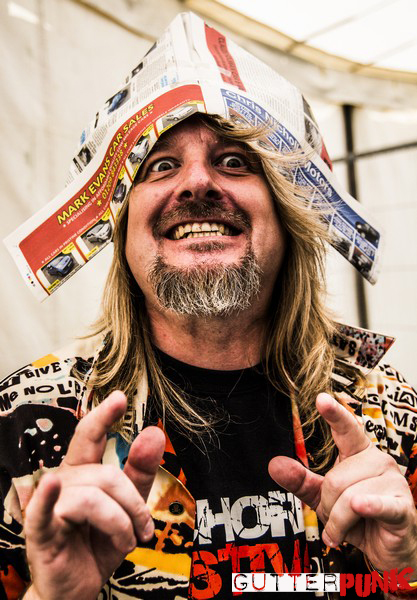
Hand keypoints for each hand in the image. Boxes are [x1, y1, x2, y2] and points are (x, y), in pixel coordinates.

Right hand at [24, 391, 164, 599]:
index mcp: (83, 472)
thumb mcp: (128, 509)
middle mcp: (65, 481)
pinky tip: (50, 486)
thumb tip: (153, 432)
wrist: (78, 590)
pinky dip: (47, 498)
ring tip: (127, 542)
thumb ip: (139, 473)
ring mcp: (50, 505)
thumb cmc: (98, 545)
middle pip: (106, 475)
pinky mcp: (41, 531)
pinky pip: (45, 510)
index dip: (103, 416)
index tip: (120, 398)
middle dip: (133, 503)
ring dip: (120, 523)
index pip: (90, 436)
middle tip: (144, 529)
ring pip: (94, 497)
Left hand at [269, 393, 416, 574]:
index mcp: (359, 453)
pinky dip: (368, 506)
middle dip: (328, 506)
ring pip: (348, 498)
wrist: (390, 547)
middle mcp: (378, 461)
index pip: (346, 429)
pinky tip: (360, 507)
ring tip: (347, 529)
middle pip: (335, 479)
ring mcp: (393, 482)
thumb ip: (302, 480)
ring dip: (340, 522)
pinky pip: (379, 504)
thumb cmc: (358, 517)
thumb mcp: (324, 497)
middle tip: (335, 519)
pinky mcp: (402, 507)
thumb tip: (274, 464)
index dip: (334, 414)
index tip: (321, 399)